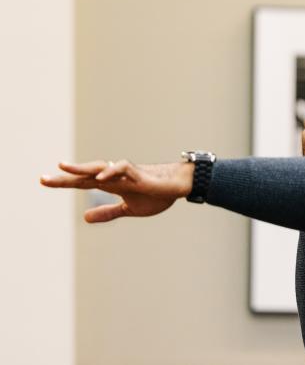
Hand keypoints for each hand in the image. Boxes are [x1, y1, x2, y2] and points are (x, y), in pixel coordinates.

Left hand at [40, 160, 193, 222]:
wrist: (179, 186)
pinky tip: (99, 176)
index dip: (64, 182)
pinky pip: (122, 169)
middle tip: (43, 179)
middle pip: (85, 175)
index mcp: (111, 185)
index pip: (82, 183)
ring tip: (63, 168)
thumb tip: (84, 217)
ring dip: (82, 168)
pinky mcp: (139, 174)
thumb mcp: (129, 209)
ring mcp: (125, 174)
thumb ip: (108, 212)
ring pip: (100, 168)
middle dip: (65, 177)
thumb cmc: (156, 194)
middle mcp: (114, 177)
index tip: (44, 181)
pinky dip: (110, 171)